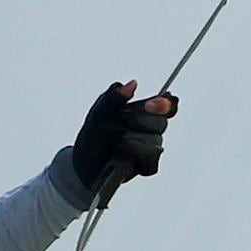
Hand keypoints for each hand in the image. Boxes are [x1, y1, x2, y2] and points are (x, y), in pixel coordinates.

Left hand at [67, 79, 173, 199]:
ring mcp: (151, 148)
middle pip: (161, 121)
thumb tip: (131, 84)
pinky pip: (152, 157)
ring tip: (117, 142)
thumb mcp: (98, 114)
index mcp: (141, 113)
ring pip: (156, 140)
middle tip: (121, 123)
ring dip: (133, 139)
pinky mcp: (149, 165)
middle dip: (139, 121)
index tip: (153, 103)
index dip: (166, 103)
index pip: (166, 105)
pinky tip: (124, 153)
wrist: (84, 167)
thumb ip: (113, 98)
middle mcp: (149, 129)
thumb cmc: (92, 138)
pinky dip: (136, 153)